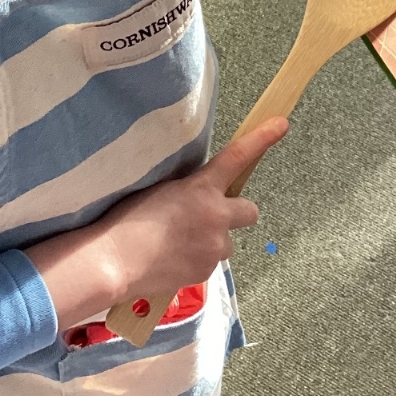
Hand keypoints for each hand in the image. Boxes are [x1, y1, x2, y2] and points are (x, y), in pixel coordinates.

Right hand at [25, 119, 288, 328]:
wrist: (115, 262)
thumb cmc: (126, 221)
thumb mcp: (157, 189)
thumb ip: (186, 191)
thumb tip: (195, 197)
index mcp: (201, 188)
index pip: (237, 157)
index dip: (262, 139)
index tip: (281, 124)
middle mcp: (216, 216)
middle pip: (249, 211)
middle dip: (234, 213)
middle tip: (209, 218)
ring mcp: (214, 246)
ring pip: (224, 242)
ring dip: (209, 241)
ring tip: (175, 244)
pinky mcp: (206, 271)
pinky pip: (208, 263)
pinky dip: (194, 261)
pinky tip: (168, 260)